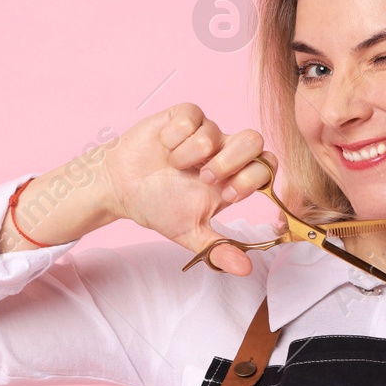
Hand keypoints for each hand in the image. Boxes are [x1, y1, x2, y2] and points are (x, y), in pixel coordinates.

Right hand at [97, 103, 271, 275]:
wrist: (119, 188)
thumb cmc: (157, 206)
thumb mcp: (189, 233)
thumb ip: (217, 249)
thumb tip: (246, 270)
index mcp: (233, 177)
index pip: (266, 167)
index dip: (252, 179)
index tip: (226, 195)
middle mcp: (223, 151)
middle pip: (255, 140)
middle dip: (230, 163)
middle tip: (204, 179)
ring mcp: (204, 131)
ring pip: (216, 131)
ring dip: (191, 155)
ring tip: (174, 166)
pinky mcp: (182, 116)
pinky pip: (192, 116)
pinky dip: (175, 137)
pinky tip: (164, 148)